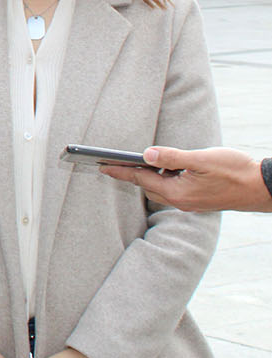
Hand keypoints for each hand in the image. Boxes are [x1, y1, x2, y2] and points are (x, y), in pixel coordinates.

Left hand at [101, 146, 270, 212]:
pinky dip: (162, 179)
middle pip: (147, 186)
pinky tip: (164, 168)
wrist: (263, 187)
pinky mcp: (198, 200)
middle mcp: (180, 202)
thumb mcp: (201, 159)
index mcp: (177, 193)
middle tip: (110, 162)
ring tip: (134, 162)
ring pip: (160, 188)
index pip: (141, 180)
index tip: (101, 166)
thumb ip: (172, 157)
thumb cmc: (235, 171)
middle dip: (130, 174)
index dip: (120, 171)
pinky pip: (172, 189)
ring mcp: (189, 203)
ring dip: (147, 176)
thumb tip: (146, 154)